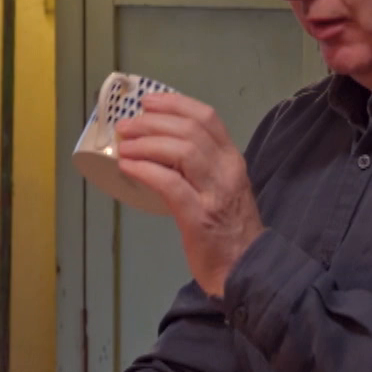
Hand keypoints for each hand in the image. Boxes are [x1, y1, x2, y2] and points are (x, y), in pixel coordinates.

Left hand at [115, 92, 264, 297]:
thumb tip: (158, 148)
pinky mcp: (199, 216)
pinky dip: (146, 170)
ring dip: (146, 143)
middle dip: (152, 122)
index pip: (207, 117)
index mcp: (232, 159)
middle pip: (189, 130)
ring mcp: (215, 192)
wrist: (247, 268)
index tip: (148, 102)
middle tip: (126, 126)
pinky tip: (128, 167)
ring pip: (181, 150)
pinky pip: (169, 183)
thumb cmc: (229, 229)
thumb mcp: (222, 187)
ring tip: (124, 145)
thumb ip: (200, 167)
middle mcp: (226, 169)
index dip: (174, 104)